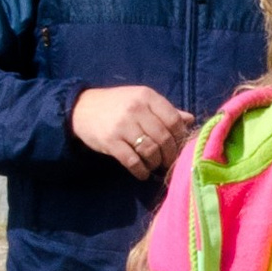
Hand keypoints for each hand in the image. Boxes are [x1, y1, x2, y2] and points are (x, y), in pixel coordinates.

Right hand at [72, 83, 193, 179]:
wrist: (81, 109)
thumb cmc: (117, 105)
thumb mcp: (141, 101)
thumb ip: (165, 110)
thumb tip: (190, 120)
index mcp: (147, 96)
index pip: (173, 120)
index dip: (180, 137)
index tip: (179, 146)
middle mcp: (136, 109)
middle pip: (164, 138)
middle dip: (170, 155)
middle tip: (168, 162)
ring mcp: (122, 125)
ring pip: (150, 151)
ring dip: (156, 163)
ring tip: (154, 166)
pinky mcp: (110, 141)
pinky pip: (133, 161)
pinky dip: (141, 171)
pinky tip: (142, 173)